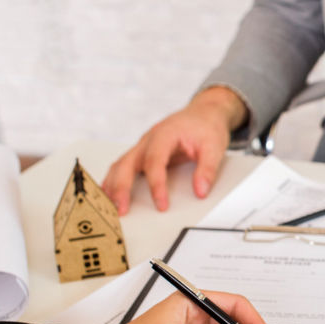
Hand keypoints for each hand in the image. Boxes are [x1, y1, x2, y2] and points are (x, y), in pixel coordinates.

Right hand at [102, 87, 248, 214]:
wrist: (203, 113)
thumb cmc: (206, 127)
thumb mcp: (214, 147)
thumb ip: (207, 169)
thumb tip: (200, 191)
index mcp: (165, 134)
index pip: (155, 162)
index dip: (156, 185)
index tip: (161, 205)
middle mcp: (149, 140)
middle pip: (127, 163)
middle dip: (122, 188)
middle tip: (122, 210)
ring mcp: (143, 146)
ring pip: (120, 165)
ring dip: (113, 186)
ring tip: (110, 207)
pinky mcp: (143, 153)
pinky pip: (124, 167)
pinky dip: (115, 181)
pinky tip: (112, 195)